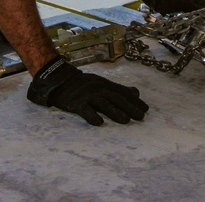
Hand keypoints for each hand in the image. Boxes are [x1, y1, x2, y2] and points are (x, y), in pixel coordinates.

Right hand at [27, 56, 148, 125]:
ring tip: (126, 120)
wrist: (59, 80)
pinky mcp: (76, 103)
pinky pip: (84, 110)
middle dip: (129, 107)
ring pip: (103, 103)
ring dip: (115, 112)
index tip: (145, 109)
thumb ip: (118, 89)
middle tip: (140, 116)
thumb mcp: (101, 83)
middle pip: (115, 97)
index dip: (134, 100)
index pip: (122, 92)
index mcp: (104, 84)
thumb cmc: (82, 85)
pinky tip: (99, 123)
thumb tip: (136, 92)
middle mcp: (97, 88)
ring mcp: (86, 95)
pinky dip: (92, 116)